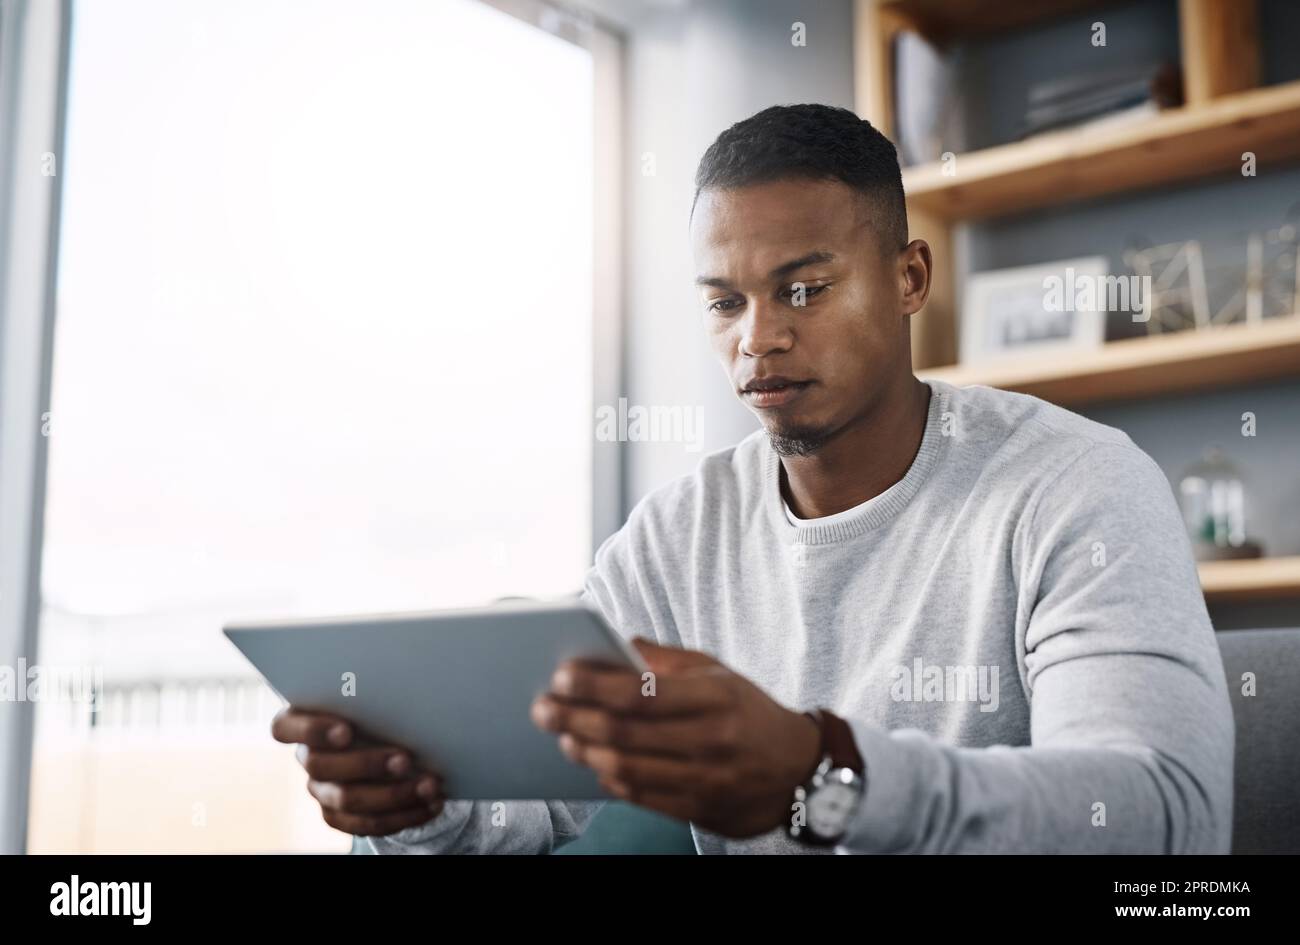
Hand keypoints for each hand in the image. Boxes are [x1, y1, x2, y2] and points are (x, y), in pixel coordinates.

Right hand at [271, 707, 444, 836]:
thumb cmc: (379, 705)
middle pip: (321, 766)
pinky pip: (368, 824)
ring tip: (430, 785)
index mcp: (302, 721)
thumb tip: (409, 682)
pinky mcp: (340, 816)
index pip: (283, 728)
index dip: (311, 731)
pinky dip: (404, 815)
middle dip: (366, 764)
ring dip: (394, 795)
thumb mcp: (375, 695)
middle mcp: (307, 757)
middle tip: (405, 759)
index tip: (347, 731)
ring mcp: (322, 790)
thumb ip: (376, 692)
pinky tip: (432, 803)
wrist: (391, 738)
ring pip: (347, 800)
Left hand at [529, 639, 821, 837]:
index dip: (595, 684)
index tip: (561, 675)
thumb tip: (615, 643)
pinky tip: (595, 764)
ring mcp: (706, 780)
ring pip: (628, 770)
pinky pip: (642, 798)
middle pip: (626, 733)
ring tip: (562, 737)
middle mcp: (711, 741)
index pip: (643, 692)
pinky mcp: (700, 811)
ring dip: (585, 753)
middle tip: (542, 708)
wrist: (800, 772)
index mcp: (716, 698)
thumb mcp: (719, 674)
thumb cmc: (749, 713)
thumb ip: (666, 660)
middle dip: (574, 719)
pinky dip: (611, 780)